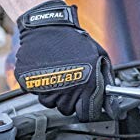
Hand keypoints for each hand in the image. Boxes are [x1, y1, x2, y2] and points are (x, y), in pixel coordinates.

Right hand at [14, 0, 118, 121]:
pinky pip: (34, 91)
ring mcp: (45, 87)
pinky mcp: (28, 81)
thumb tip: (110, 101)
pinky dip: (38, 83)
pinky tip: (44, 68)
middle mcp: (65, 89)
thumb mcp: (99, 55)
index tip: (84, 103)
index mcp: (85, 84)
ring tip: (56, 71)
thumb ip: (105, 79)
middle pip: (66, 109)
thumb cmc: (73, 39)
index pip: (86, 114)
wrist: (47, 25)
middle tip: (68, 79)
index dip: (86, 108)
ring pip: (49, 102)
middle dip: (68, 98)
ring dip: (52, 91)